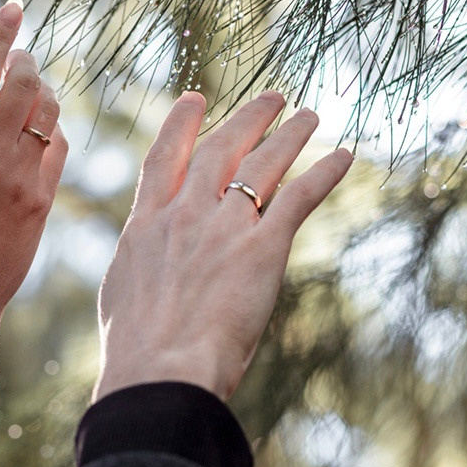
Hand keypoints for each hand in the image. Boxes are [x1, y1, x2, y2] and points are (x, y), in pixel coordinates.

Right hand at [0, 0, 67, 327]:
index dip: (0, 35)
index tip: (14, 7)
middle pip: (23, 83)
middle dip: (25, 58)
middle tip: (21, 55)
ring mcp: (20, 177)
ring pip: (48, 110)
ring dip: (43, 90)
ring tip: (29, 92)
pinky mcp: (43, 199)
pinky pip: (59, 145)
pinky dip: (51, 127)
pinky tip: (39, 130)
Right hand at [94, 90, 352, 400]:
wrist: (159, 369)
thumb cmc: (136, 350)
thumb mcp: (122, 293)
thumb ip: (140, 263)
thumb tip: (142, 261)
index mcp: (146, 224)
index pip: (164, 157)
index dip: (181, 124)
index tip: (195, 99)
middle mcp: (185, 214)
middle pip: (220, 148)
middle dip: (248, 118)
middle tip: (271, 97)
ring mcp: (224, 226)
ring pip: (262, 163)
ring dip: (289, 134)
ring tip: (308, 114)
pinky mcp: (262, 247)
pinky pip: (299, 197)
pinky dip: (324, 173)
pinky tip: (344, 156)